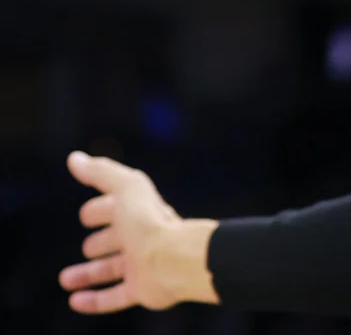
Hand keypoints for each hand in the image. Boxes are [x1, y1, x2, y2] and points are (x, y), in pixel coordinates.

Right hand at [58, 151, 218, 312]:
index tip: (88, 216)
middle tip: (89, 246)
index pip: (118, 209)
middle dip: (101, 242)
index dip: (102, 210)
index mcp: (141, 212)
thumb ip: (102, 172)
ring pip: (112, 270)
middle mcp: (143, 238)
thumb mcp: (125, 189)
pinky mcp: (142, 289)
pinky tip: (75, 301)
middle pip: (118, 240)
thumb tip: (75, 158)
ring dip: (88, 274)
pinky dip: (95, 300)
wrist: (175, 258)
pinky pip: (115, 298)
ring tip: (66, 279)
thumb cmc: (149, 221)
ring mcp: (143, 265)